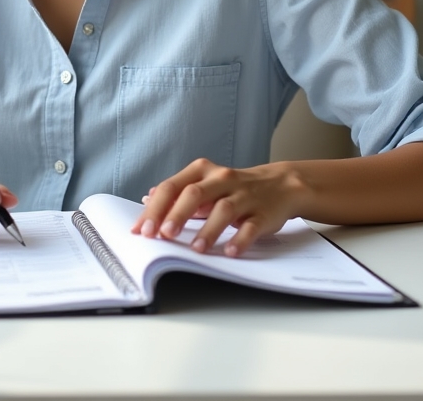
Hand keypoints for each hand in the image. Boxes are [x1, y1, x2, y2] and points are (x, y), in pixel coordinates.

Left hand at [130, 158, 305, 256]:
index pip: (172, 187)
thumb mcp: (205, 183)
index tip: (142, 229)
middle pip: (194, 193)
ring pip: (223, 209)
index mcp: (202, 171)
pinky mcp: (263, 213)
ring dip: (208, 230)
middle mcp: (221, 179)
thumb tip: (147, 200)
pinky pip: (251, 226)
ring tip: (196, 249)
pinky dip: (240, 239)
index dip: (155, 208)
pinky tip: (230, 251)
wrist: (280, 185)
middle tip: (163, 236)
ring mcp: (243, 195)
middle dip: (176, 215)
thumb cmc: (234, 188)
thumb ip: (178, 191)